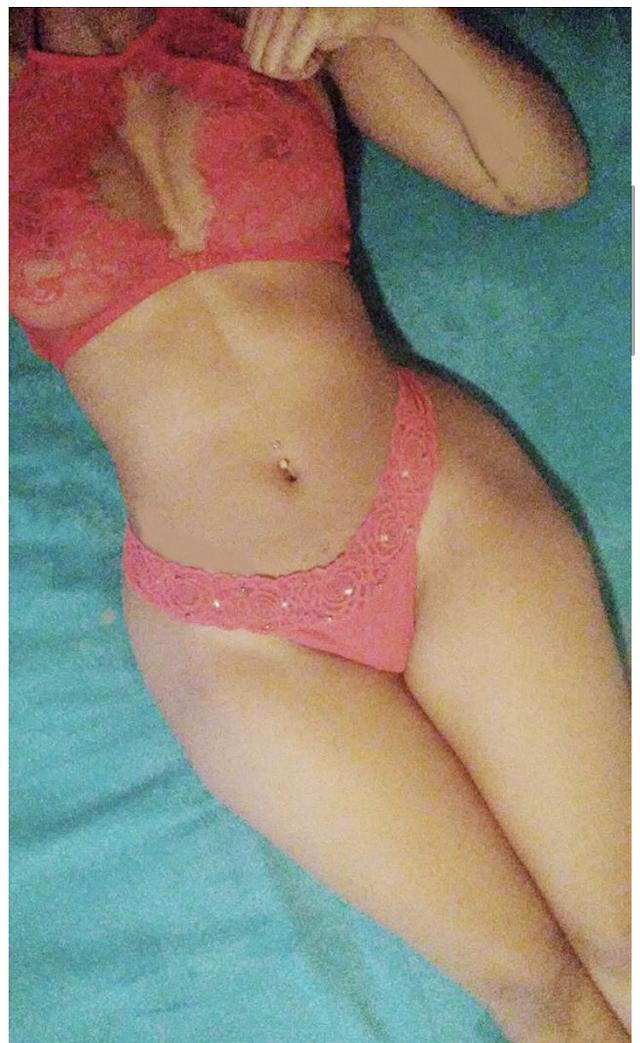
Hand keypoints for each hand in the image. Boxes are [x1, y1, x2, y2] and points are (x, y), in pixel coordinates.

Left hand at [241, 7, 384, 80]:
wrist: (368, 13)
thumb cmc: (327, 26)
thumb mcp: (288, 24)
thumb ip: (267, 34)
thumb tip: (249, 59)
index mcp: (264, 1)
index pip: (246, 47)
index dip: (268, 62)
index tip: (291, 54)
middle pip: (255, 59)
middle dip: (278, 70)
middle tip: (301, 62)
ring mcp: (293, 5)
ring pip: (270, 64)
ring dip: (291, 72)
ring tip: (310, 59)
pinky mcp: (314, 18)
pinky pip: (292, 64)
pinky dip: (306, 70)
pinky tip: (319, 59)